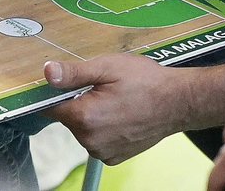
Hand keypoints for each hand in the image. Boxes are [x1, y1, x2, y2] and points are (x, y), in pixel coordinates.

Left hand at [46, 54, 199, 164]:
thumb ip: (73, 73)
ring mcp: (102, 152)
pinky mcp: (113, 158)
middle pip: (67, 117)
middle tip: (101, 88)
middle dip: (77, 101)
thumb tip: (47, 72)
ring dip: (90, 115)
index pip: (49, 107)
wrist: (178, 102)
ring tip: (115, 100)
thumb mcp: (107, 67)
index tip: (66, 82)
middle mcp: (90, 140)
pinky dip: (102, 128)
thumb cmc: (146, 81)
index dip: (54, 92)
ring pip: (82, 129)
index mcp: (84, 117)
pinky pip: (96, 140)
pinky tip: (120, 115)